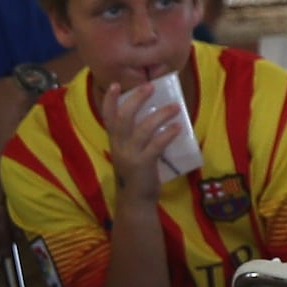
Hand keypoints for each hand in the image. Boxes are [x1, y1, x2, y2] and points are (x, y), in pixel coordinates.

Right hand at [102, 69, 190, 192]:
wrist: (135, 201)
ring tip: (176, 107)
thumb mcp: (130, 153)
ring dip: (160, 114)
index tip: (116, 85)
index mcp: (115, 141)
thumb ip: (135, 137)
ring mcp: (130, 155)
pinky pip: (156, 144)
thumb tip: (154, 115)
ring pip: (143, 129)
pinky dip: (168, 133)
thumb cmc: (136, 174)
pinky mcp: (143, 164)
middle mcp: (119, 146)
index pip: (108, 117)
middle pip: (124, 117)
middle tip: (150, 86)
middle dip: (136, 99)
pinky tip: (178, 127)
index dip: (110, 101)